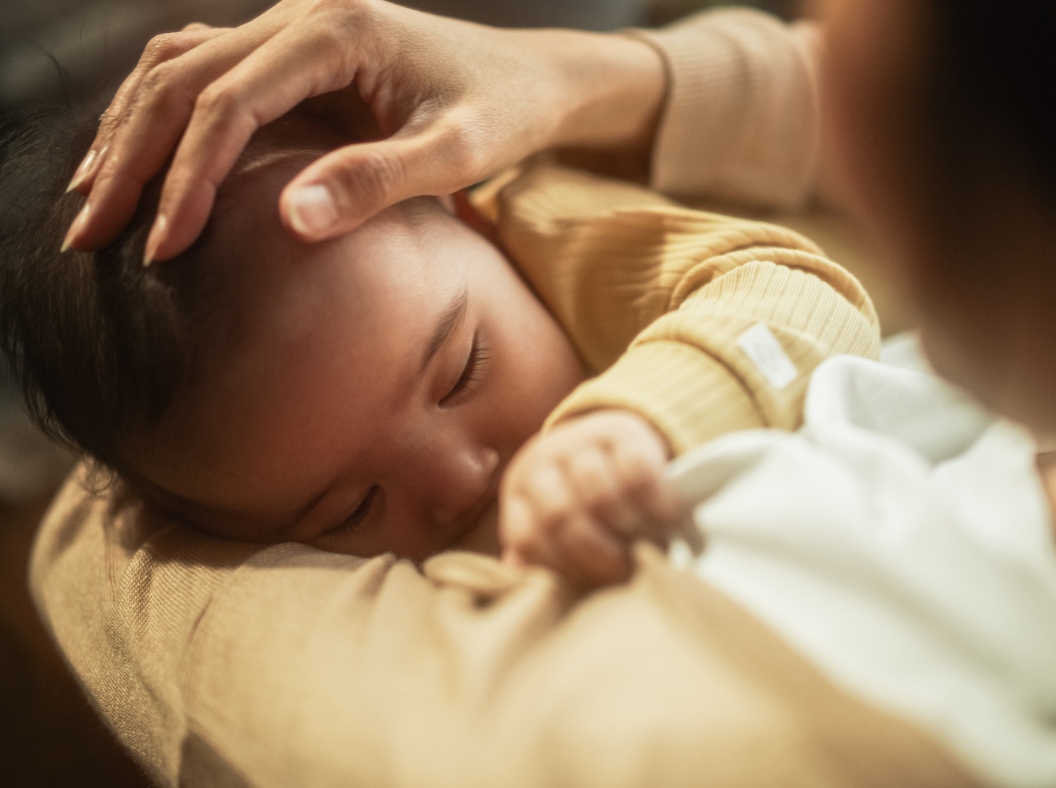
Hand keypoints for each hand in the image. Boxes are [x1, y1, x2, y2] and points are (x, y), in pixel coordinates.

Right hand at [63, 0, 665, 262]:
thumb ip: (378, 181)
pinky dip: (161, 114)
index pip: (229, 102)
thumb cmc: (503, 115)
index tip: (163, 248)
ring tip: (93, 201)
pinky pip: (204, 70)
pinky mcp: (293, 51)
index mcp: (336, 30)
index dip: (188, 178)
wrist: (531, 81)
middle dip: (131, 159)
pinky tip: (140, 163)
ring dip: (130, 132)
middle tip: (91, 236)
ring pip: (177, 66)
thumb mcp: (456, 154)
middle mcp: (300, 13)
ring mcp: (292, 26)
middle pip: (181, 78)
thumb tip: (289, 221)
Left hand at [500, 410, 684, 588]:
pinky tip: (671, 521)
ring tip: (650, 550)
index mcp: (520, 491)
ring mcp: (579, 441)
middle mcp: (542, 461)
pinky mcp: (621, 431)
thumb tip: (530, 587)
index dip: (563, 570)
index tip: (593, 588)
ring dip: (629, 532)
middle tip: (627, 573)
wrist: (611, 440)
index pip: (529, 539)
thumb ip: (547, 554)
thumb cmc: (585, 497)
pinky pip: (637, 474)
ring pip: (600, 497)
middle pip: (561, 517)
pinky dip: (657, 504)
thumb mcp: (559, 522)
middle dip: (598, 555)